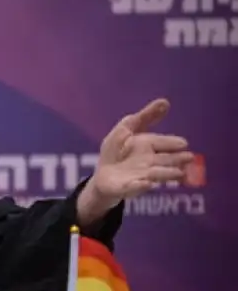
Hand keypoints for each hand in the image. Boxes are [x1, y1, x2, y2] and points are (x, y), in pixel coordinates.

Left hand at [77, 98, 194, 223]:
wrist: (102, 176)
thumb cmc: (116, 150)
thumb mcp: (127, 128)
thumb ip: (146, 117)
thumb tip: (165, 102)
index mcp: (149, 147)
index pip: (163, 144)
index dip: (172, 144)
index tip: (183, 144)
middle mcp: (149, 163)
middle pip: (165, 161)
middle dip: (176, 160)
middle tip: (188, 159)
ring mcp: (140, 176)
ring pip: (155, 175)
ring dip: (165, 174)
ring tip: (178, 173)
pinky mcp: (127, 188)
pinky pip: (133, 187)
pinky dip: (140, 186)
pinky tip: (146, 183)